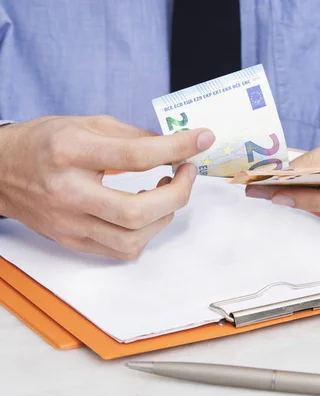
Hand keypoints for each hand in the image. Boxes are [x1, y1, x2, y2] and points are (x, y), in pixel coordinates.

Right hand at [0, 116, 213, 259]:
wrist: (1, 171)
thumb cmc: (45, 143)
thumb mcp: (86, 123)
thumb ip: (133, 136)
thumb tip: (175, 146)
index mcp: (69, 152)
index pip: (135, 156)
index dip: (177, 148)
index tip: (202, 139)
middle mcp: (67, 192)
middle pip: (137, 211)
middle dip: (178, 193)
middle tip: (186, 172)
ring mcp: (69, 223)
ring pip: (133, 239)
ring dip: (165, 216)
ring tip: (167, 190)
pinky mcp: (72, 241)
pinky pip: (122, 250)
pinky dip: (147, 232)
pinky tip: (149, 211)